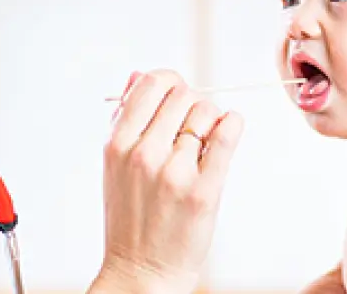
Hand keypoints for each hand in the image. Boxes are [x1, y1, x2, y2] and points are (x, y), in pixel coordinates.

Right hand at [97, 69, 244, 293]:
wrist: (142, 271)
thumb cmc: (130, 217)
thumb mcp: (114, 165)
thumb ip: (125, 120)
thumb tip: (138, 76)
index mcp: (117, 144)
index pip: (152, 83)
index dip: (171, 82)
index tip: (178, 95)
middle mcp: (143, 154)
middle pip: (183, 94)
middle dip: (193, 105)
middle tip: (193, 128)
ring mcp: (174, 172)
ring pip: (207, 112)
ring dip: (211, 121)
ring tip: (204, 145)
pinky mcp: (203, 191)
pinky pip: (227, 135)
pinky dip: (232, 125)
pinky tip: (228, 130)